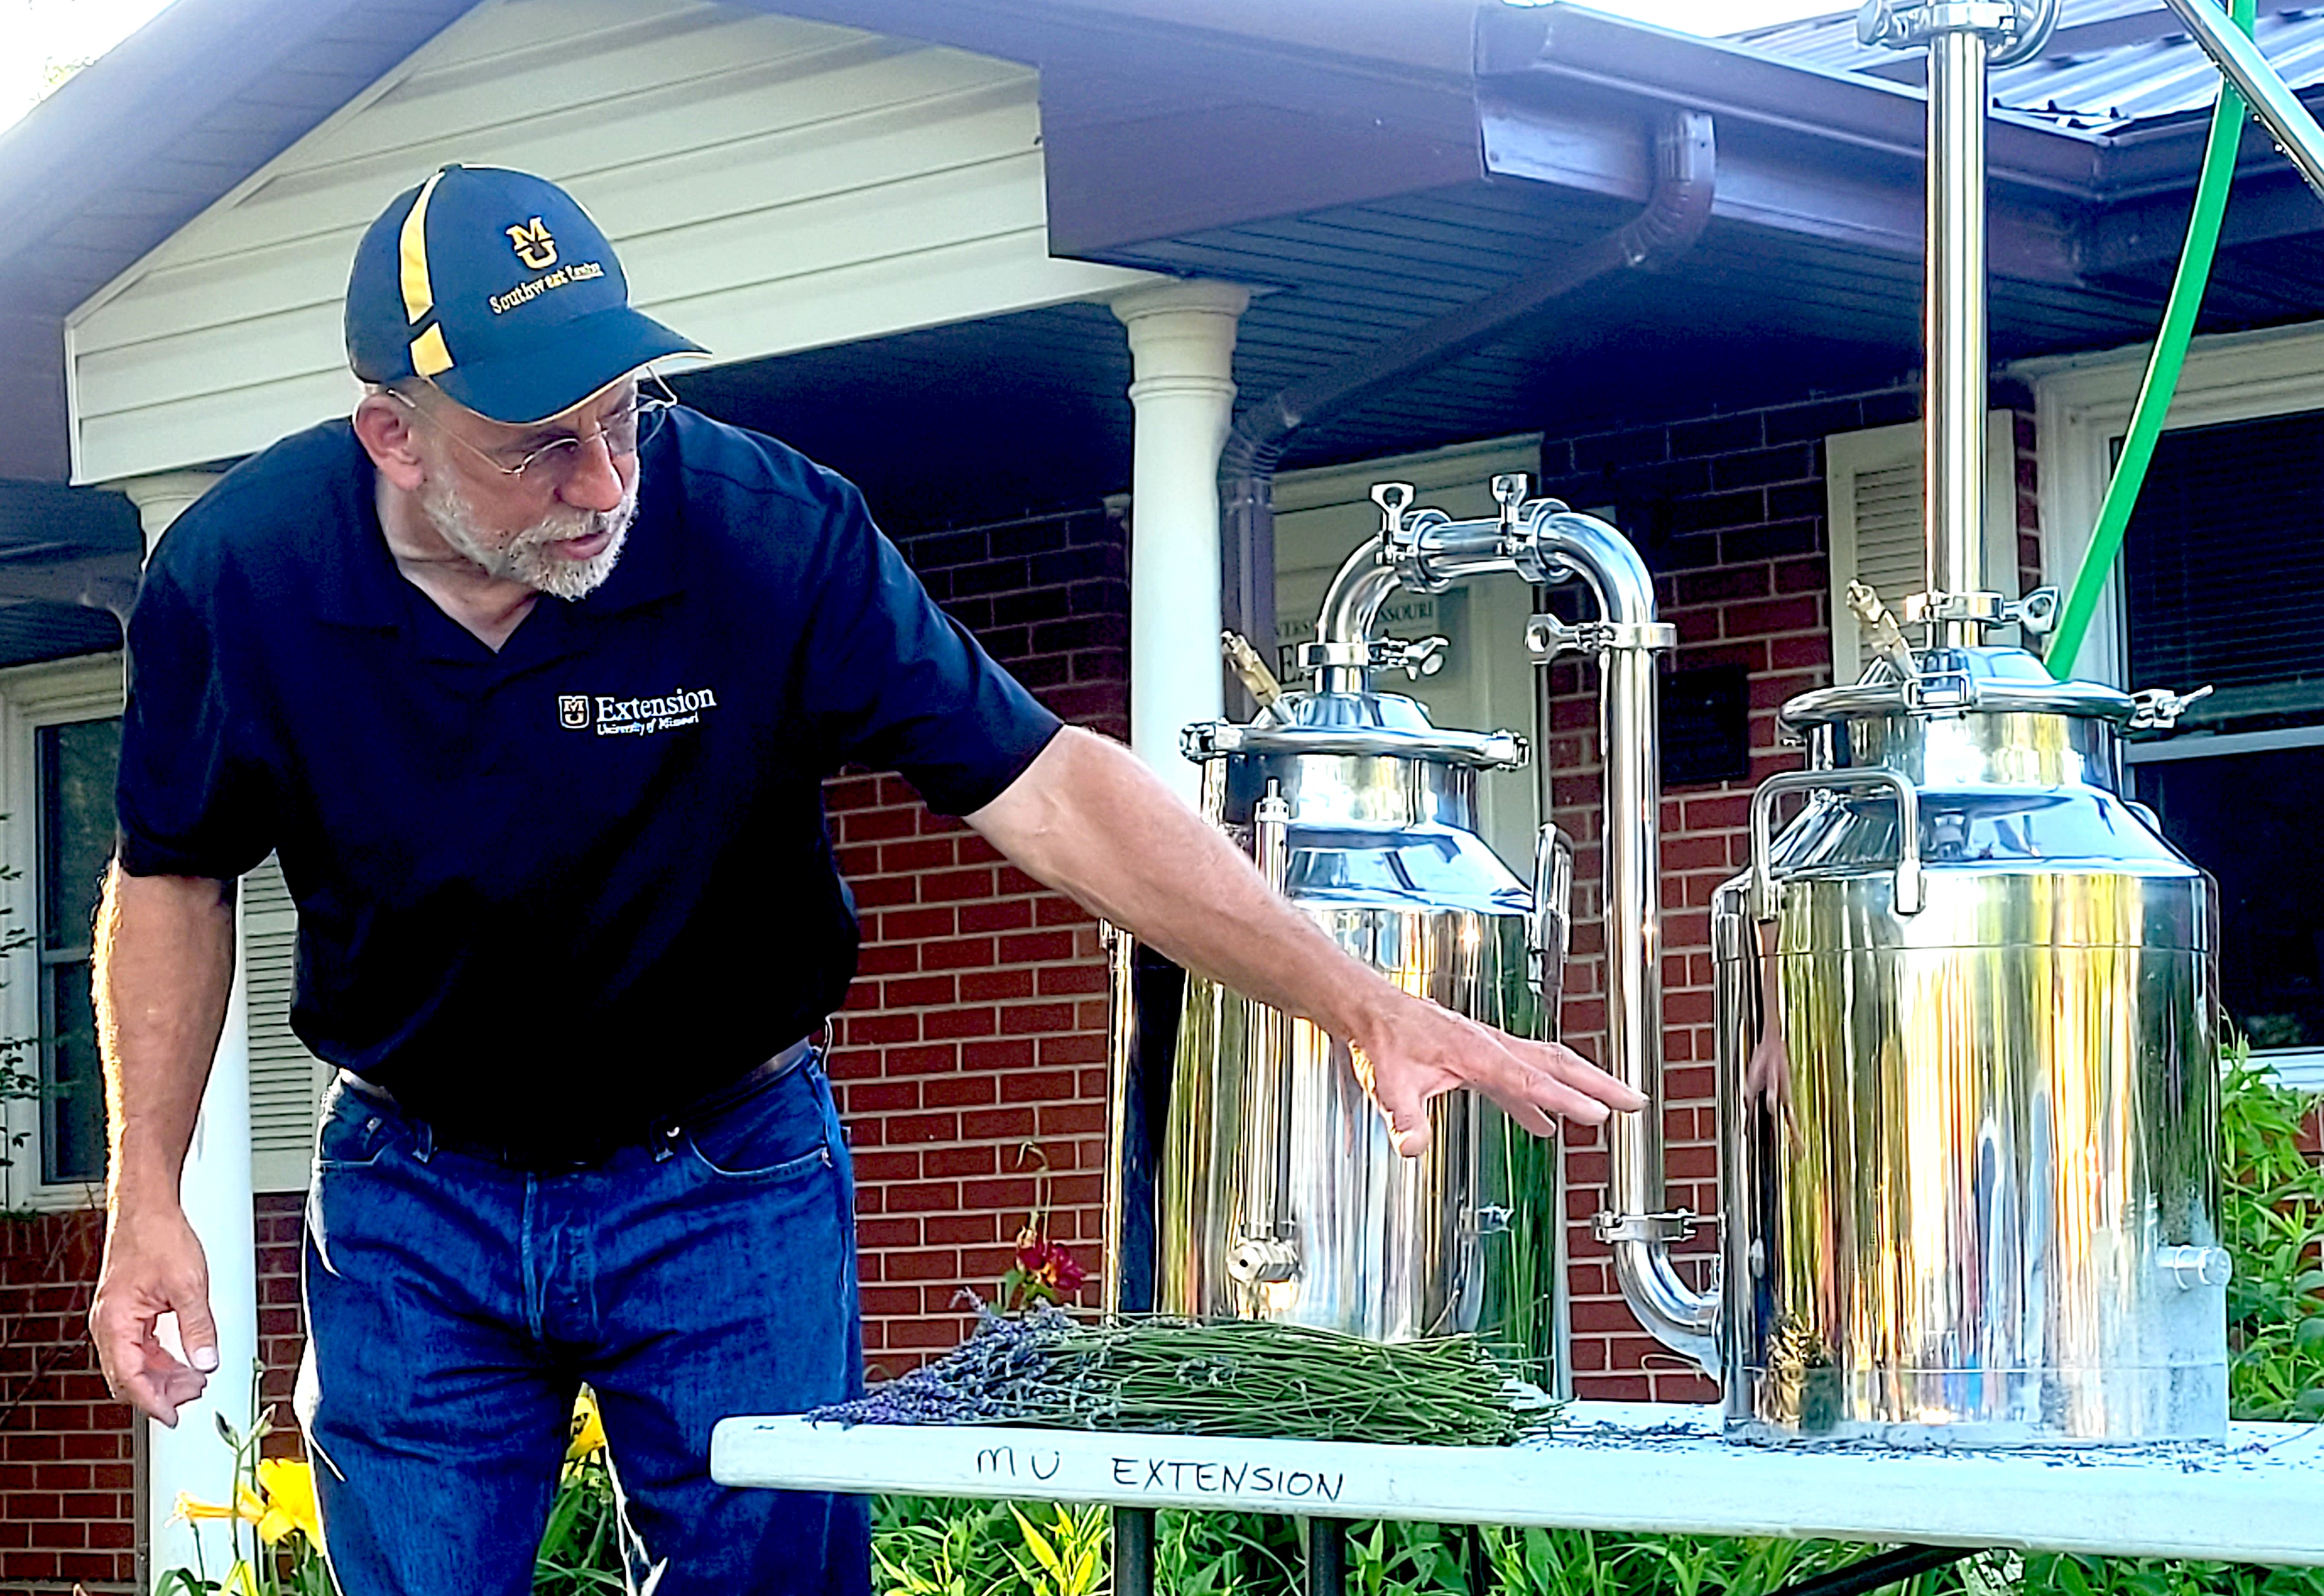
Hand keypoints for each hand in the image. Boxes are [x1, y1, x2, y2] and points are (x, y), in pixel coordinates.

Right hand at [90, 1202, 219, 1425]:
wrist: (147, 1209)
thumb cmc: (159, 1237)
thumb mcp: (190, 1285)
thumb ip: (199, 1328)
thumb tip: (206, 1363)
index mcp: (115, 1322)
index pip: (129, 1378)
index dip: (153, 1403)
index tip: (174, 1417)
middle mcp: (108, 1324)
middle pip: (128, 1377)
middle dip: (161, 1391)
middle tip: (196, 1393)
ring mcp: (115, 1319)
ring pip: (134, 1365)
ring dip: (163, 1376)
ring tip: (196, 1379)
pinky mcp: (126, 1312)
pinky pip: (139, 1348)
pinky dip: (161, 1359)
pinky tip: (184, 1361)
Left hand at [1349, 993, 1646, 1156]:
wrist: (1373, 1011)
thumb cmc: (1383, 1041)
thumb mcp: (1388, 1084)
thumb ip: (1403, 1117)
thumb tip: (1412, 1146)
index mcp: (1477, 1053)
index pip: (1531, 1081)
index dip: (1566, 1099)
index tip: (1599, 1114)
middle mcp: (1492, 1047)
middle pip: (1557, 1065)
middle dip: (1599, 1084)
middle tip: (1635, 1103)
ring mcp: (1491, 1050)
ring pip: (1548, 1066)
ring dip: (1582, 1085)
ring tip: (1613, 1108)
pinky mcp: (1483, 1057)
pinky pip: (1524, 1077)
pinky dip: (1543, 1098)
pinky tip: (1545, 1125)